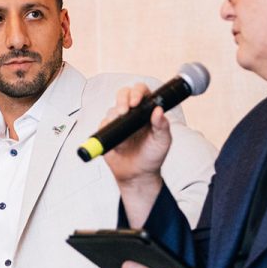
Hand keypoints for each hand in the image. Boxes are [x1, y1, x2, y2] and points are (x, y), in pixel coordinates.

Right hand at [102, 84, 171, 226]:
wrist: (137, 175)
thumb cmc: (152, 157)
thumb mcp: (162, 141)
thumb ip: (162, 125)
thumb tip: (159, 111)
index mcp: (147, 112)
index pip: (141, 92)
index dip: (137, 92)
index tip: (137, 101)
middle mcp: (132, 114)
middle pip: (123, 94)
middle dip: (122, 99)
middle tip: (125, 110)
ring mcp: (119, 122)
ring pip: (112, 109)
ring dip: (115, 116)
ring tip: (123, 130)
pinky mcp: (108, 131)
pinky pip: (103, 124)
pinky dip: (107, 128)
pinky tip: (117, 140)